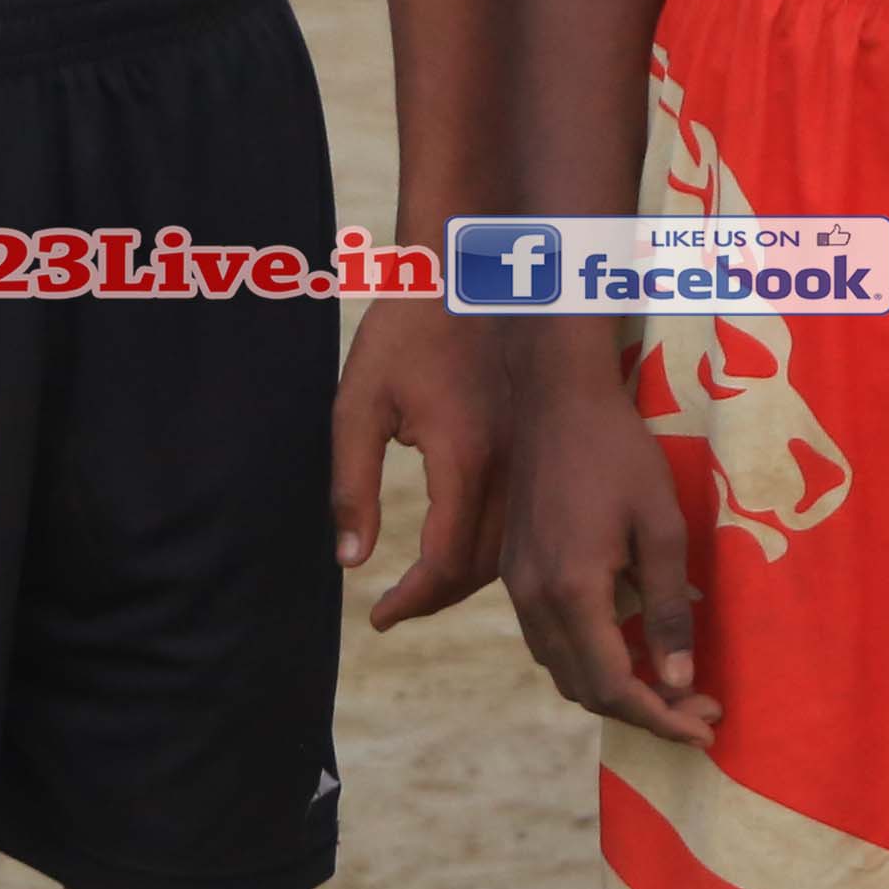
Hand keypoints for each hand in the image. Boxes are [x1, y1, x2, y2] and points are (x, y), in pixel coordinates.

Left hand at [338, 292, 515, 630]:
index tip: (378, 618)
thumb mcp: (359, 402)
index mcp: (464, 459)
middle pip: (485, 568)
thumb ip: (351, 483)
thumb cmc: (406, 330)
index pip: (446, 561)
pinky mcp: (539, 447)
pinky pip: (526, 519)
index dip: (413, 599)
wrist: (475, 270)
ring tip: (426, 591)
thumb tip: (349, 560)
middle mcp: (510, 469)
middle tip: (396, 610)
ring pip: (515, 550)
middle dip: (438, 597)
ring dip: (470, 580)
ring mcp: (532, 459)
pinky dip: (498, 548)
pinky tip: (467, 550)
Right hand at [499, 377, 715, 747]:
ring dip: (615, 689)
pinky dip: (589, 660)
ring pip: (562, 670)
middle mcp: (534, 599)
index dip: (660, 718)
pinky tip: (629, 646)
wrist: (554, 400)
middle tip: (700, 709)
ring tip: (672, 687)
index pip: (612, 686)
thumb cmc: (619, 454)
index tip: (705, 729)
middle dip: (644, 712)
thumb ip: (668, 609)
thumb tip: (676, 680)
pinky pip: (549, 641)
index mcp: (572, 591)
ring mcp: (518, 587)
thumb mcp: (662, 528)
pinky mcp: (514, 572)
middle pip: (584, 689)